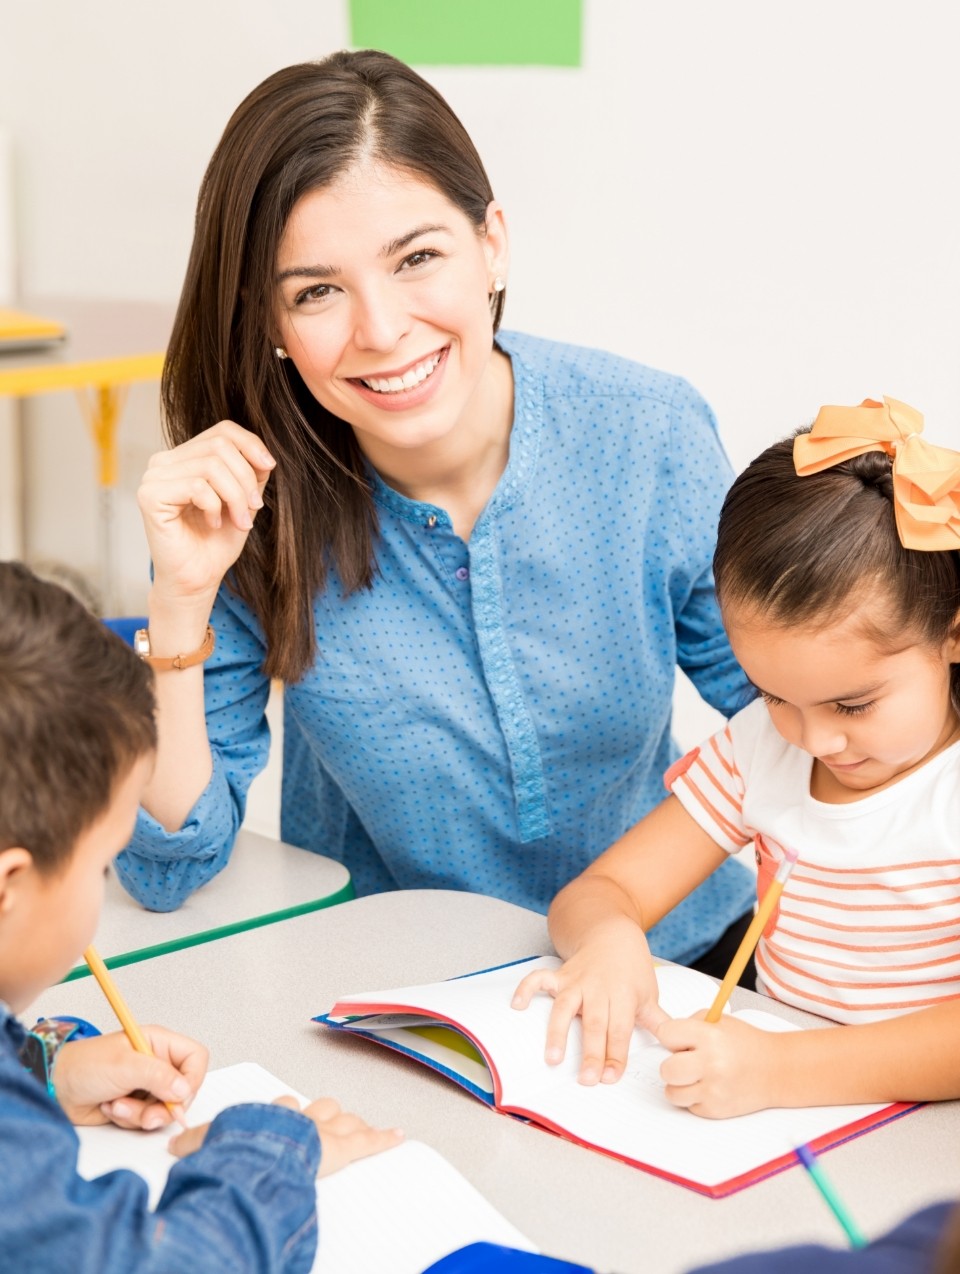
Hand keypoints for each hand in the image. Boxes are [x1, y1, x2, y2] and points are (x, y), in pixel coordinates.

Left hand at [53, 1026, 207, 1128]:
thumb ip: (158, 1075)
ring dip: (140, 1114)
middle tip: (146, 1114)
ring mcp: (146, 1086)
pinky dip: (128, 1119)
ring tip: (117, 1105)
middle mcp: (156, 1064)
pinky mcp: (135, 1105)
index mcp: (159, 1043)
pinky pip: (145, 1120)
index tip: (178, 1097)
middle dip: (163, 1107)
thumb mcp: (124, 1066)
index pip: (195, 1059)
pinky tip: (111, 1107)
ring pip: (163, 1110)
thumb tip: (184, 1089)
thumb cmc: (85, 1065)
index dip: (192, 1079)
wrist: (55, 1088)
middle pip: (182, 1091)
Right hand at [137, 421, 275, 603]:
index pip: (222, 430)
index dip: (250, 444)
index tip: (269, 467)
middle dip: (245, 478)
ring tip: (240, 521)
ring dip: (235, 496)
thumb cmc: (216, 543)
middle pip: (219, 446)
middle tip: (254, 508)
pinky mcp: (149, 495)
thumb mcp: (243, 501)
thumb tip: (263, 455)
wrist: (197, 579)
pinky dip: (215, 507)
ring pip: (211, 466)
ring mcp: (153, 476)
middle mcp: (164, 461)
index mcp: (185, 457)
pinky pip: (196, 486)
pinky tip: (213, 524)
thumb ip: (251, 474)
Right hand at [169, 1095, 403, 1176]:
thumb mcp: (209, 1144)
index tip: (283, 1117)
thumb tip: (174, 1144)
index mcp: (271, 1117)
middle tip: (324, 1124)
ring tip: (357, 1129)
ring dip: (349, 1126)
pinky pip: (369, 1141)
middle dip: (320, 1116)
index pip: (280, 1109)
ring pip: (343, 1121)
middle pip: (317, 1109)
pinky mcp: (343, 1146)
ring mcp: (324, 1131)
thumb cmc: (240, 1150)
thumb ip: (195, 1144)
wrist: (263, 1155)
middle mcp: (300, 1119)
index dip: (282, 1114)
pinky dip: (384, 1137)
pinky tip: (398, 1134)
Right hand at [511, 922, 667, 1084]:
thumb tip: (676, 1047)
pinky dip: (526, 989)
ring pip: (566, 1006)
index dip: (615, 1055)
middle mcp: (599, 989)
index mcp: (624, 996)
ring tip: (553, 1057)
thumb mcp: (649, 993)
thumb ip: (658, 1022)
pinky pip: (539, 979)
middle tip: (586, 1079)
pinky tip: (517, 1005)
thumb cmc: (632, 968)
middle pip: (595, 1024)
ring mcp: (577, 981)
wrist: (613, 933)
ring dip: (558, 1031)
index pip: (620, 1030)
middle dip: (590, 1052)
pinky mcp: (560, 974)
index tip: (610, 1078)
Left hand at [656, 1012, 781, 1117]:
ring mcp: (713, 1090)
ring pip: (672, 1093)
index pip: (665, 1034)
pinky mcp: (716, 1109)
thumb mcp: (720, 1021)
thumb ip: (691, 1024)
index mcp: (709, 1037)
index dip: (670, 1036)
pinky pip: (688, 1106)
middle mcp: (711, 1064)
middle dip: (671, 1065)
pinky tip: (708, 1087)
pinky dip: (694, 1098)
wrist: (777, 1070)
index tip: (679, 1039)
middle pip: (666, 1069)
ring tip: (694, 1076)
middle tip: (684, 1062)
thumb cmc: (747, 1044)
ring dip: (679, 1085)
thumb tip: (667, 1038)